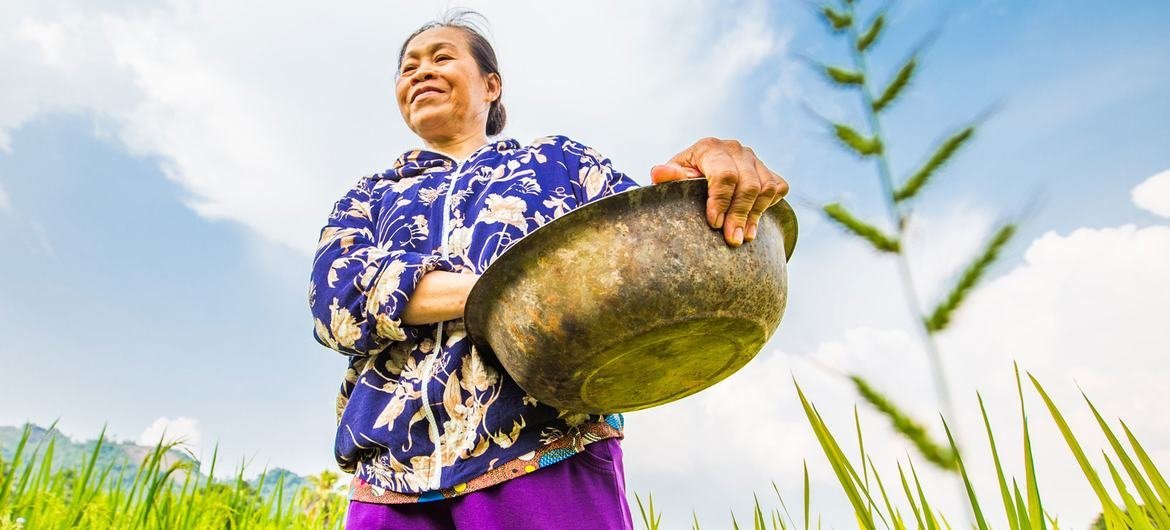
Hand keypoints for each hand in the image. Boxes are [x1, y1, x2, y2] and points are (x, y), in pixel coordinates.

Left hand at [650, 138, 788, 246]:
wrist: (700, 174)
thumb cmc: (683, 180)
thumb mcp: (673, 180)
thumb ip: (669, 178)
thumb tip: (657, 173)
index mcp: (709, 148)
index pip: (724, 174)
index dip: (721, 201)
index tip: (714, 224)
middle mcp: (734, 149)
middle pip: (747, 184)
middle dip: (740, 214)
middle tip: (732, 240)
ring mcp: (753, 159)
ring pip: (765, 188)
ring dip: (755, 215)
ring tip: (743, 237)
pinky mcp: (767, 170)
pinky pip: (778, 188)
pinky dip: (769, 205)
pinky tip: (754, 221)